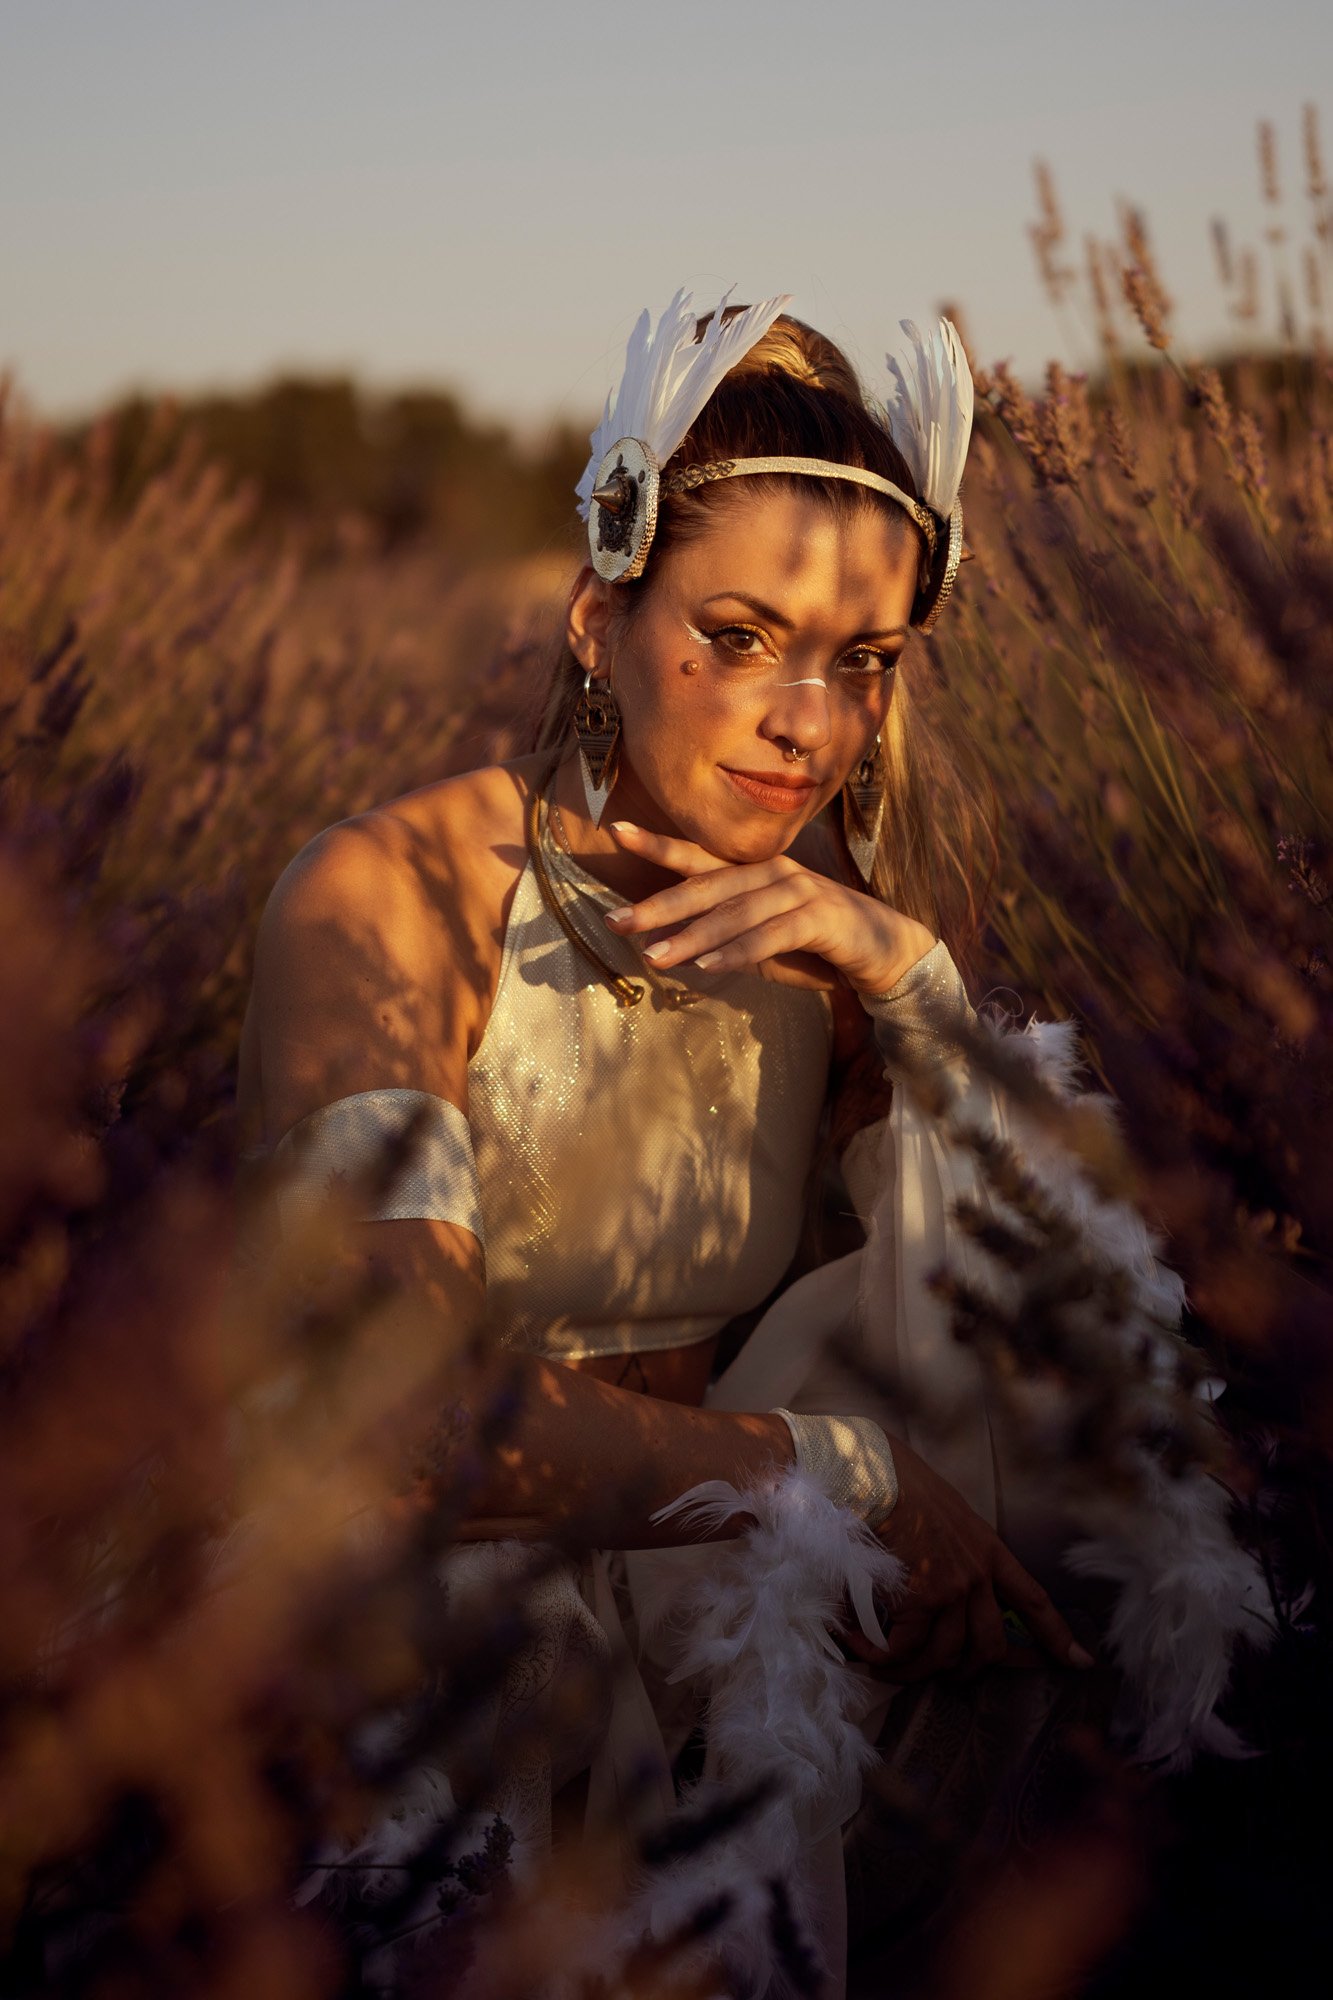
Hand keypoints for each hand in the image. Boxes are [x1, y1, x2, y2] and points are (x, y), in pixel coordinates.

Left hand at [604, 822, 935, 994]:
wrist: (885, 954)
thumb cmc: (816, 948)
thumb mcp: (761, 945)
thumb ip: (722, 940)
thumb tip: (669, 948)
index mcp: (756, 872)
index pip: (700, 857)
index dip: (658, 844)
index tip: (617, 831)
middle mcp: (773, 872)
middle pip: (708, 886)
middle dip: (659, 905)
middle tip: (617, 920)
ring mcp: (799, 891)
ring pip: (734, 913)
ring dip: (692, 937)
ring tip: (654, 956)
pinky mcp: (821, 917)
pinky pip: (771, 935)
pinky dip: (738, 951)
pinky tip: (708, 967)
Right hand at [843, 1437, 1094, 1680]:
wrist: (881, 1476)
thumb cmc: (905, 1486)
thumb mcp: (949, 1515)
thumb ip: (958, 1549)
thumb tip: (939, 1581)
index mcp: (990, 1551)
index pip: (1034, 1600)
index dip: (1057, 1635)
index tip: (1080, 1661)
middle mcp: (978, 1574)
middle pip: (990, 1645)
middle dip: (969, 1670)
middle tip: (945, 1676)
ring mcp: (952, 1588)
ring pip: (946, 1654)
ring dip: (915, 1670)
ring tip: (888, 1667)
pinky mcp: (920, 1598)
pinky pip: (906, 1646)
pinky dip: (883, 1655)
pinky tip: (863, 1647)